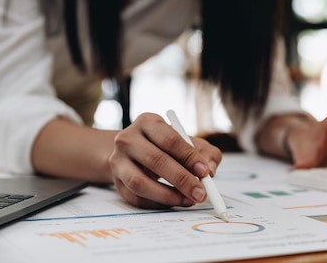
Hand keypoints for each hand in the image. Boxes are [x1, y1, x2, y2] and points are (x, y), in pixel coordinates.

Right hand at [107, 112, 221, 208]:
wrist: (132, 152)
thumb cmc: (166, 146)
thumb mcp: (187, 142)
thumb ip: (206, 153)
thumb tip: (210, 172)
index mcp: (147, 122)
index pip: (169, 139)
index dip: (189, 157)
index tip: (205, 172)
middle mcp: (128, 139)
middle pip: (155, 160)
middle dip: (182, 179)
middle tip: (201, 193)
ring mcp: (118, 161)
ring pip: (140, 182)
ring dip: (168, 195)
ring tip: (188, 200)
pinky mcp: (116, 182)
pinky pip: (136, 198)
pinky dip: (158, 204)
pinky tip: (174, 202)